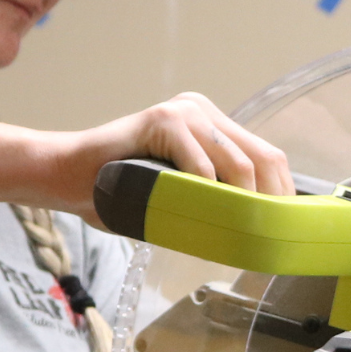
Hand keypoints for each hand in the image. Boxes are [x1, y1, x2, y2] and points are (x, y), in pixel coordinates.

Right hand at [51, 92, 294, 222]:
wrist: (65, 177)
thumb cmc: (119, 191)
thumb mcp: (179, 196)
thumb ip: (213, 201)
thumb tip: (258, 233)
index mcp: (211, 125)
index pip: (267, 158)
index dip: (282, 195)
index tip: (284, 230)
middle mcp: (202, 111)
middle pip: (264, 157)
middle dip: (272, 203)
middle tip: (269, 240)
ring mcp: (183, 112)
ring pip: (238, 163)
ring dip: (244, 205)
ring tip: (240, 236)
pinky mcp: (161, 119)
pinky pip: (201, 163)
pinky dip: (207, 194)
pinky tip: (204, 216)